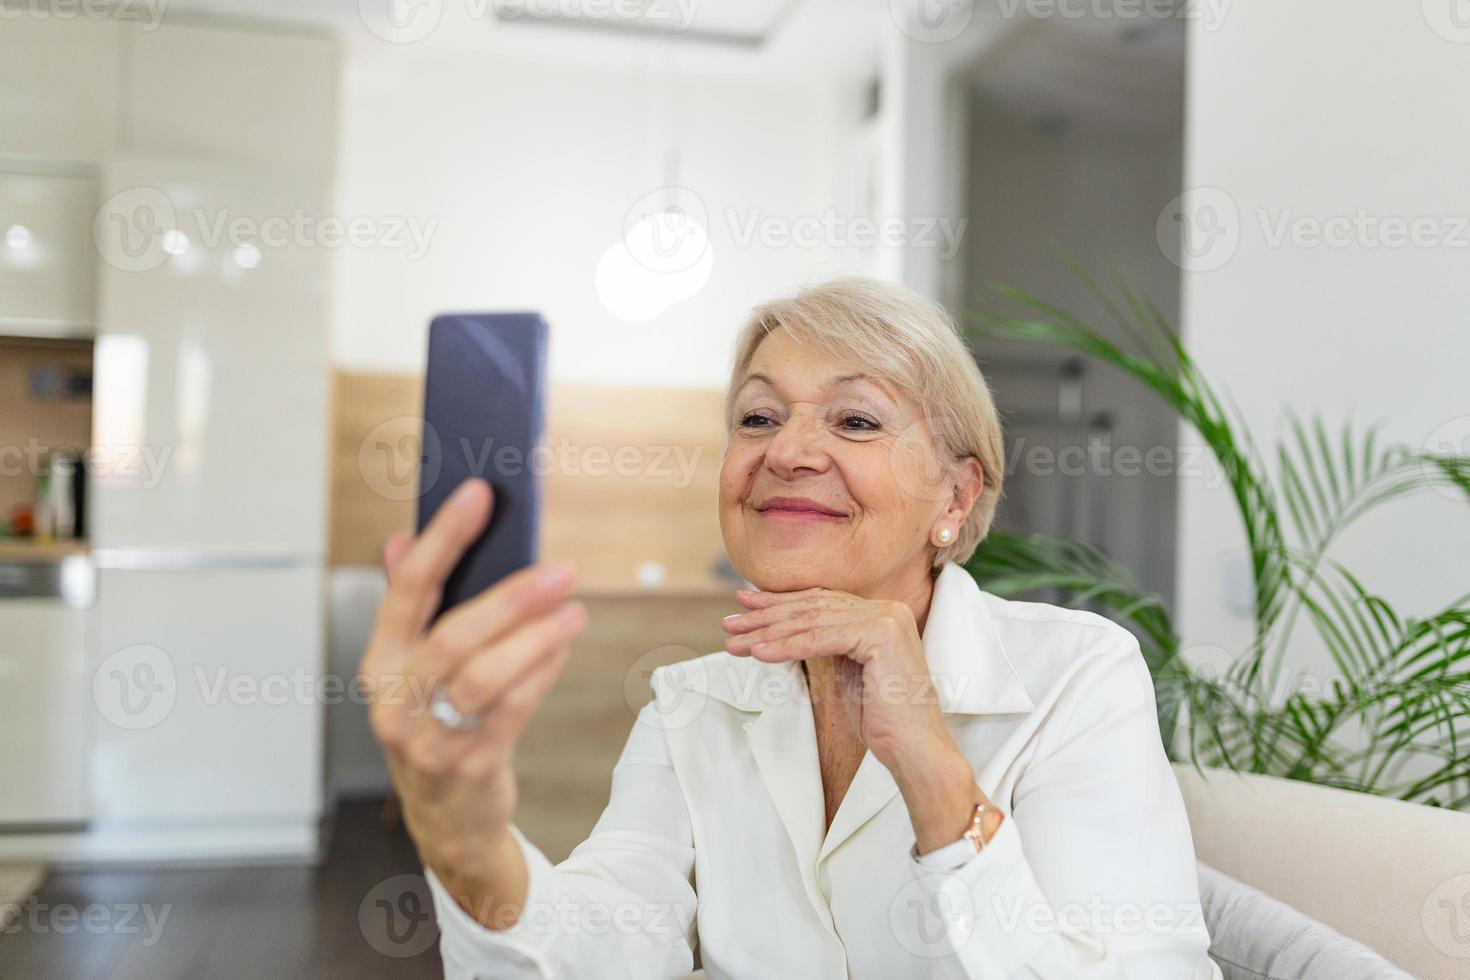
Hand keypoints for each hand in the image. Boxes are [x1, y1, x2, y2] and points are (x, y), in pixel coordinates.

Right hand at [358, 478, 587, 919]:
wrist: (445, 819)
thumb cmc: (435, 724)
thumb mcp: (412, 670)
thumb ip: (410, 606)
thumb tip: (400, 539)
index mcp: (379, 661)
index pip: (408, 588)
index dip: (444, 537)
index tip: (479, 493)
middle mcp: (393, 699)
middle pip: (453, 635)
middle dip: (511, 598)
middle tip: (560, 570)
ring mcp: (427, 738)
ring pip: (485, 676)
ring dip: (536, 638)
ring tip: (574, 612)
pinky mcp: (466, 766)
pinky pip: (510, 711)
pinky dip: (540, 674)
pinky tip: (561, 648)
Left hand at [721, 586, 992, 852]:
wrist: (914, 750)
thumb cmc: (882, 719)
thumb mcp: (848, 672)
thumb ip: (826, 644)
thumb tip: (786, 629)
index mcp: (882, 614)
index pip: (820, 603)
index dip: (779, 603)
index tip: (744, 606)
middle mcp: (887, 610)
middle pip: (813, 608)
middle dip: (765, 616)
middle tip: (729, 623)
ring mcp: (887, 619)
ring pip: (812, 622)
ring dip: (767, 632)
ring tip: (735, 641)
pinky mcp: (882, 636)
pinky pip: (821, 639)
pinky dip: (786, 646)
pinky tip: (758, 653)